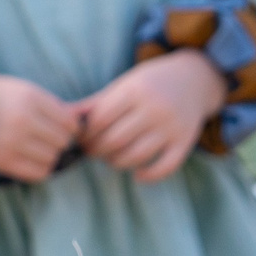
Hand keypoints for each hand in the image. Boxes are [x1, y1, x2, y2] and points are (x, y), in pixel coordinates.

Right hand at [0, 74, 82, 182]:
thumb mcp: (21, 89)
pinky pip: (38, 173)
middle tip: (46, 138)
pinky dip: (40, 169)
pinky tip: (30, 159)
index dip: (69, 127)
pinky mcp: (3, 161)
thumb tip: (82, 119)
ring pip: (52, 158)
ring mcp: (12, 142)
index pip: (70, 122)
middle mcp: (23, 120)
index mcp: (30, 97)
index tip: (59, 127)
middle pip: (62, 141)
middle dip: (59, 141)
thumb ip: (51, 104)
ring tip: (35, 148)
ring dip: (49, 155)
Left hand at [71, 50, 228, 183]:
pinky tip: (137, 174)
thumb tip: (62, 117)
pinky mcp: (185, 142)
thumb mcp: (122, 86)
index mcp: (135, 91)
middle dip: (97, 150)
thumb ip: (94, 104)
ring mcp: (171, 127)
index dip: (86, 133)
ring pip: (136, 156)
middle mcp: (154, 109)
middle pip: (115, 140)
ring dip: (117, 163)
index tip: (82, 137)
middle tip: (93, 151)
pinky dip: (149, 176)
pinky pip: (165, 167)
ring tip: (111, 158)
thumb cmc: (148, 84)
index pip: (100, 120)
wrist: (194, 79)